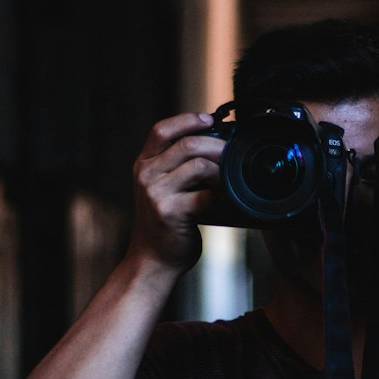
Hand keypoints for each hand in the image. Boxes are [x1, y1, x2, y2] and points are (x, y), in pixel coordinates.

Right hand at [127, 112, 227, 273]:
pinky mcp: (170, 212)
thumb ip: (179, 168)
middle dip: (217, 145)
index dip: (187, 119)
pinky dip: (223, 197)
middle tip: (234, 154)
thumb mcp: (163, 189)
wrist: (152, 260)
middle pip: (187, 144)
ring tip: (231, 180)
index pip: (161, 130)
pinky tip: (229, 202)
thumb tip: (218, 147)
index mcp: (144, 165)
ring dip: (222, 170)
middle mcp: (146, 175)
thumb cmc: (166, 224)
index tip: (210, 118)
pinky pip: (206, 195)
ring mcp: (156, 193)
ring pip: (199, 165)